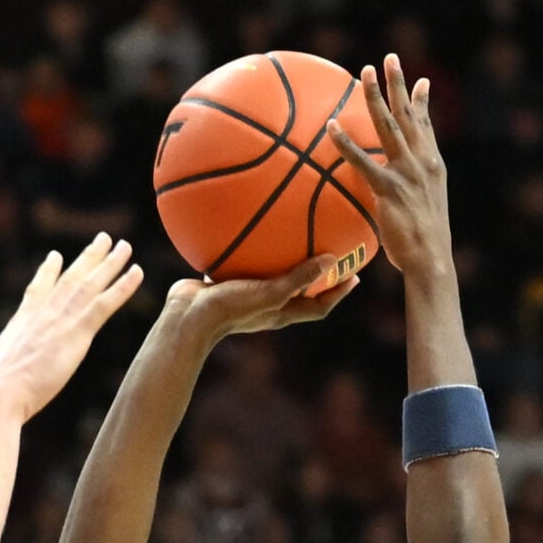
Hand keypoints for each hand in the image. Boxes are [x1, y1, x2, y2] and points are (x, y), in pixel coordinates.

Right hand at [0, 235, 143, 421]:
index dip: (49, 271)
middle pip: (71, 277)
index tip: (57, 255)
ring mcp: (61, 318)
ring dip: (110, 263)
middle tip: (103, 238)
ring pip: (91, 283)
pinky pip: (105, 304)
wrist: (0, 391)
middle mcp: (43, 311)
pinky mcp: (77, 333)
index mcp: (22, 319)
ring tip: (125, 246)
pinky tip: (136, 272)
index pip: (39, 288)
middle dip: (88, 257)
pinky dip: (123, 287)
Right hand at [165, 250, 362, 341]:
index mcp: (281, 313)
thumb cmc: (230, 309)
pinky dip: (252, 248)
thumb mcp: (269, 292)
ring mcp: (246, 295)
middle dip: (317, 275)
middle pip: (299, 291)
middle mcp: (267, 305)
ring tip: (294, 235)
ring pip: (271, 276)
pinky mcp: (226, 283)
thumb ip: (299, 277)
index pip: (319, 307)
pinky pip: (245, 263)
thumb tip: (331, 259)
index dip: (338, 294)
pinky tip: (252, 225)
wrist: (187, 316)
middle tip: (332, 252)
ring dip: (284, 260)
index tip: (355, 277)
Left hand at [326, 54, 450, 280]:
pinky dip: (346, 142)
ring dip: (377, 96)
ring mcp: (407, 173)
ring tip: (366, 72)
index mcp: (432, 166)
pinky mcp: (389, 188)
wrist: (430, 259)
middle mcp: (423, 162)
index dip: (423, 102)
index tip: (421, 81)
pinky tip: (332, 126)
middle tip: (389, 58)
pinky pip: (363, 160)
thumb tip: (396, 195)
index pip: (427, 126)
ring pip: (390, 125)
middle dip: (399, 84)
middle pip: (409, 114)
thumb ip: (411, 194)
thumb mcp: (424, 210)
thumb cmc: (423, 243)